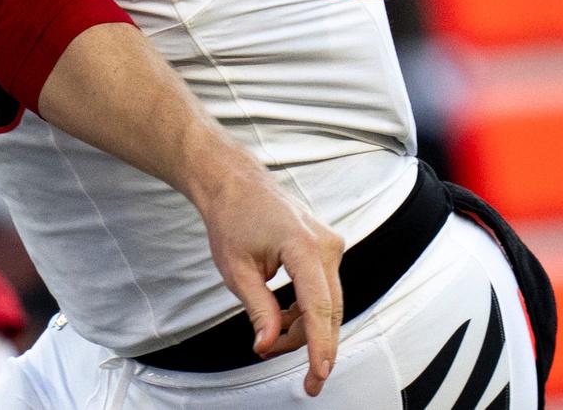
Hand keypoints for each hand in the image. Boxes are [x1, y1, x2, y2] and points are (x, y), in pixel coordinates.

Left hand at [195, 169, 344, 395]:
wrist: (234, 183)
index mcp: (304, 247)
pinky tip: (284, 319)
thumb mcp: (236, 270)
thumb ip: (259, 310)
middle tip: (302, 377)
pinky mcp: (327, 249)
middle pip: (329, 311)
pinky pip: (324, 290)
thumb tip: (267, 345)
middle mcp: (327, 245)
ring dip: (305, 328)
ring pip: (328, 304)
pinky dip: (307, 310)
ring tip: (272, 339)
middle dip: (312, 346)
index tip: (319, 374)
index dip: (320, 345)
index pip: (319, 308)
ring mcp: (331, 245)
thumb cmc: (231, 217)